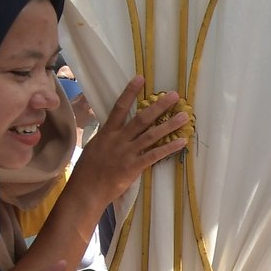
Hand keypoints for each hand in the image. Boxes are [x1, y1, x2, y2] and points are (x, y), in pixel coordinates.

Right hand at [71, 76, 187, 202]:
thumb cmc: (87, 171)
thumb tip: (113, 126)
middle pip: (141, 119)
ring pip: (152, 135)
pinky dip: (169, 148)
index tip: (141, 78)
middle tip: (175, 95)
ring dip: (169, 125)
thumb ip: (106, 136)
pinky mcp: (134, 167)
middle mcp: (118, 140)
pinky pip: (155, 155)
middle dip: (159, 106)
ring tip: (184, 116)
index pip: (119, 108)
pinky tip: (181, 141)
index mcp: (107, 133)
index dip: (130, 92)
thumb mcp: (94, 147)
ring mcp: (127, 153)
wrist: (86, 191)